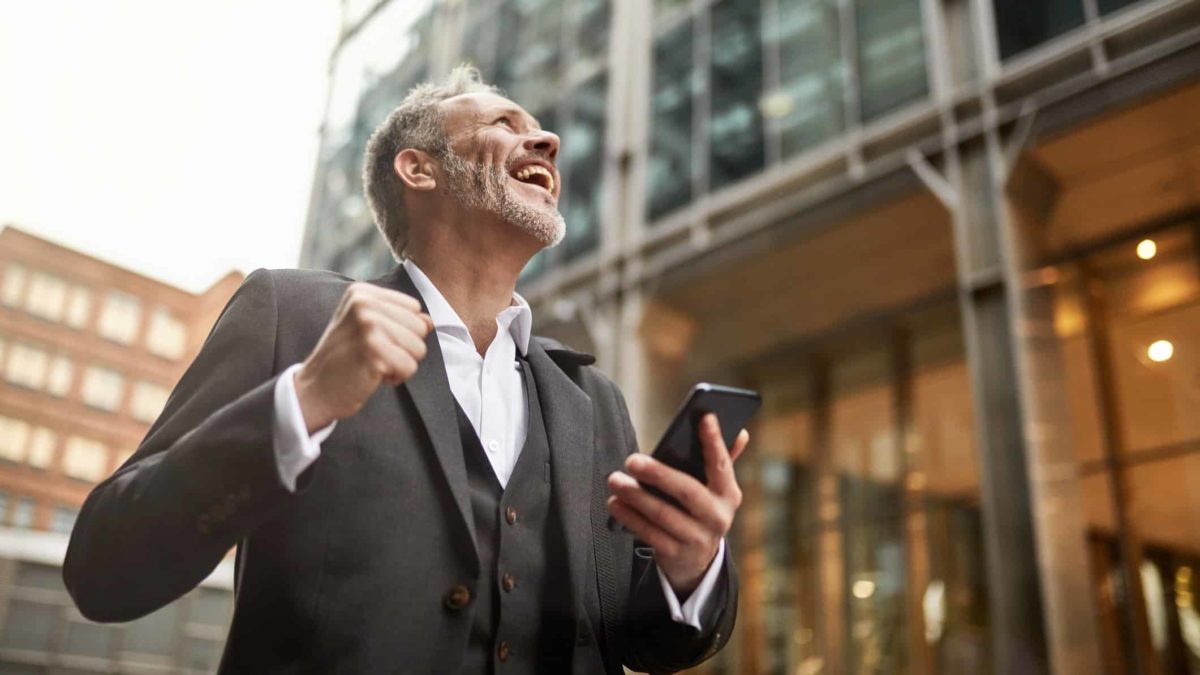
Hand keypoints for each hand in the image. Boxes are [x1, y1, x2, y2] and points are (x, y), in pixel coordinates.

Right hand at [294, 282, 433, 432]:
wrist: (314, 389)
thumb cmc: (345, 358)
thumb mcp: (367, 328)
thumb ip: (399, 319)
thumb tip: (430, 322)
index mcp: (361, 293)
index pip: (414, 308)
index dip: (403, 331)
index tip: (375, 340)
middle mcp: (364, 304)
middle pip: (420, 327)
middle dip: (405, 349)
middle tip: (375, 355)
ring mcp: (367, 326)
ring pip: (419, 348)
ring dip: (401, 364)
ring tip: (374, 364)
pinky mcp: (372, 351)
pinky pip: (410, 367)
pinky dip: (397, 377)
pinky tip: (374, 376)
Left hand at [606, 413, 748, 596]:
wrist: (696, 562)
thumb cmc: (700, 512)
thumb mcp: (715, 491)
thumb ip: (722, 462)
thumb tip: (742, 433)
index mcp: (728, 494)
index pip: (722, 464)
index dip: (715, 441)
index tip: (705, 417)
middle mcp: (717, 516)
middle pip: (686, 491)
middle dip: (658, 474)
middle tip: (632, 460)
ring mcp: (697, 538)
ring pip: (662, 514)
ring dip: (635, 496)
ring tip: (616, 480)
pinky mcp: (676, 554)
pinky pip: (649, 533)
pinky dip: (629, 517)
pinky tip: (615, 503)